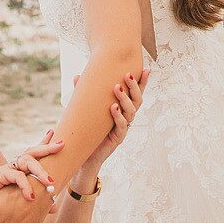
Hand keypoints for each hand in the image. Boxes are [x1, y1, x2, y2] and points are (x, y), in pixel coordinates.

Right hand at [0, 142, 65, 222]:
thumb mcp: (20, 204)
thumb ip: (37, 202)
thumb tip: (54, 207)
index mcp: (18, 170)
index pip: (33, 154)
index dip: (44, 145)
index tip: (56, 135)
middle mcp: (13, 166)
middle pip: (32, 152)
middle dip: (47, 147)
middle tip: (61, 144)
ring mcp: (6, 169)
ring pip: (26, 161)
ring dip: (40, 171)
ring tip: (51, 183)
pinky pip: (16, 176)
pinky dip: (25, 186)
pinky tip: (31, 197)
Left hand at [73, 69, 147, 183]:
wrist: (84, 153)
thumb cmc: (89, 128)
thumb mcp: (87, 108)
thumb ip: (85, 93)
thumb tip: (77, 75)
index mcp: (123, 108)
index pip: (135, 93)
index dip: (142, 82)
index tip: (146, 69)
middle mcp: (126, 116)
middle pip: (137, 100)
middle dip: (134, 86)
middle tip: (127, 75)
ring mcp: (123, 127)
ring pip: (131, 111)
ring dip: (125, 99)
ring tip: (117, 87)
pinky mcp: (118, 138)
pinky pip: (122, 126)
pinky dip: (118, 116)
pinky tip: (113, 107)